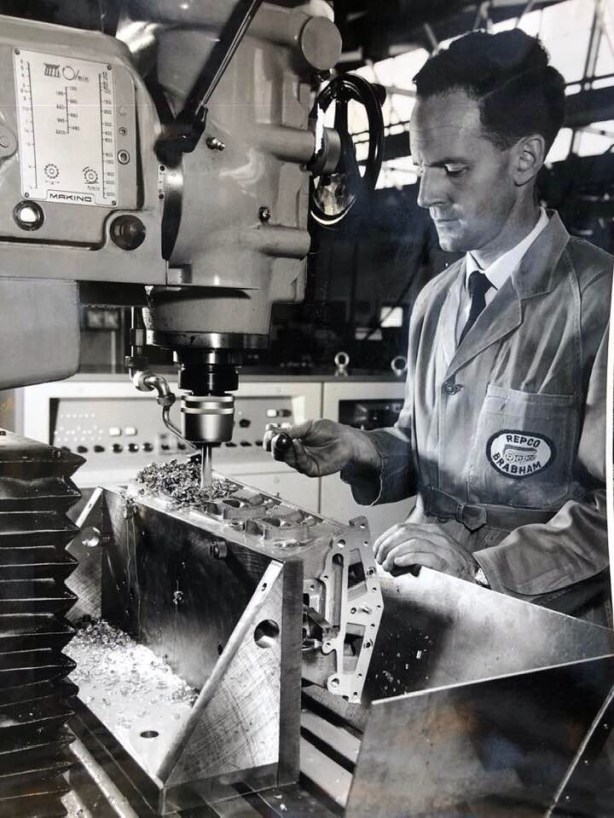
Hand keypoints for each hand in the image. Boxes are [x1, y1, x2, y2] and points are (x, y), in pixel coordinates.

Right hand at [262, 419, 378, 477]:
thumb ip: (292, 430)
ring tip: (290, 438)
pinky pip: (300, 464)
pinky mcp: (311, 469)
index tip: (269, 433)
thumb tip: (273, 430)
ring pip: (286, 459)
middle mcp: (295, 452)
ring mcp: (302, 461)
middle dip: (274, 445)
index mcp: (292, 440)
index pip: (274, 443)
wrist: (347, 440)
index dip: (269, 439)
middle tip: (276, 437)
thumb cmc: (330, 431)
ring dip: (286, 449)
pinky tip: (297, 444)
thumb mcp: (308, 426)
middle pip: (277, 453)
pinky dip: (297, 453)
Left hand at [373, 522, 478, 581]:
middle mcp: (437, 536)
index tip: (377, 549)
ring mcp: (442, 548)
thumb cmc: (452, 568)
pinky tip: (400, 564)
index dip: (385, 538)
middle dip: (387, 545)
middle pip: (404, 532)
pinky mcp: (445, 562)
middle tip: (380, 559)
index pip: (402, 527)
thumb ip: (414, 549)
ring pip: (411, 542)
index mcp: (432, 531)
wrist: (476, 578)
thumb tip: (390, 554)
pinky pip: (422, 555)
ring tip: (388, 565)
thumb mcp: (431, 552)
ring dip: (395, 554)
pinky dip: (407, 558)